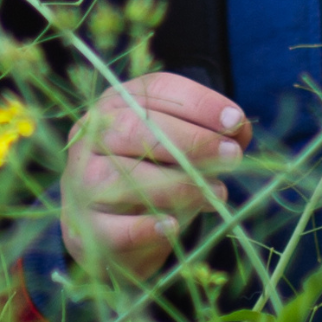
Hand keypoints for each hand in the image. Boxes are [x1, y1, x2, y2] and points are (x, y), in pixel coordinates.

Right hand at [60, 74, 249, 276]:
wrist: (110, 230)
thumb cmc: (153, 176)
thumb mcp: (181, 148)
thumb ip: (211, 134)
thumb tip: (240, 129)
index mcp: (116, 105)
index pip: (156, 91)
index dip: (199, 104)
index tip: (235, 120)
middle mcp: (91, 137)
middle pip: (135, 128)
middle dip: (191, 141)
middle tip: (232, 156)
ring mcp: (81, 181)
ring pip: (124, 176)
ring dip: (178, 184)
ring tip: (216, 193)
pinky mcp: (85, 227)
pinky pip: (113, 227)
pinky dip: (145, 227)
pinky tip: (172, 226)